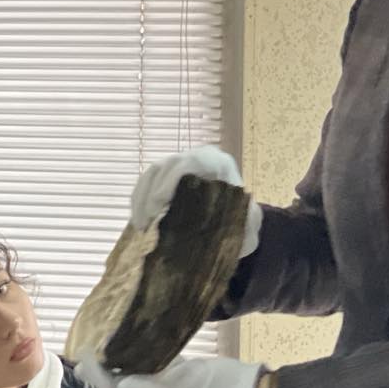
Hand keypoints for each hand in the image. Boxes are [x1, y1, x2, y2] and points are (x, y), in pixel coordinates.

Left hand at [77, 354, 264, 387]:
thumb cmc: (215, 387)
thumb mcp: (179, 383)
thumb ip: (148, 383)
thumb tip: (116, 383)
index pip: (113, 387)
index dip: (94, 373)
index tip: (83, 352)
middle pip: (120, 381)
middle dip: (100, 368)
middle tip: (86, 347)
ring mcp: (171, 385)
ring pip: (136, 372)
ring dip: (118, 360)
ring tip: (105, 341)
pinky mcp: (185, 374)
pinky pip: (156, 363)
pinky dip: (143, 352)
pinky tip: (141, 337)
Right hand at [128, 146, 261, 257]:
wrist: (237, 213)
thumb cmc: (243, 216)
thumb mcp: (250, 220)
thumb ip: (248, 223)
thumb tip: (237, 229)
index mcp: (217, 163)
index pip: (189, 161)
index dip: (170, 180)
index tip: (160, 206)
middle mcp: (195, 158)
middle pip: (164, 166)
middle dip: (149, 194)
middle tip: (145, 223)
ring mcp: (178, 164)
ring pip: (151, 173)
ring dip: (140, 198)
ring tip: (139, 226)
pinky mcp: (166, 176)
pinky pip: (146, 182)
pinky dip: (139, 200)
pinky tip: (138, 220)